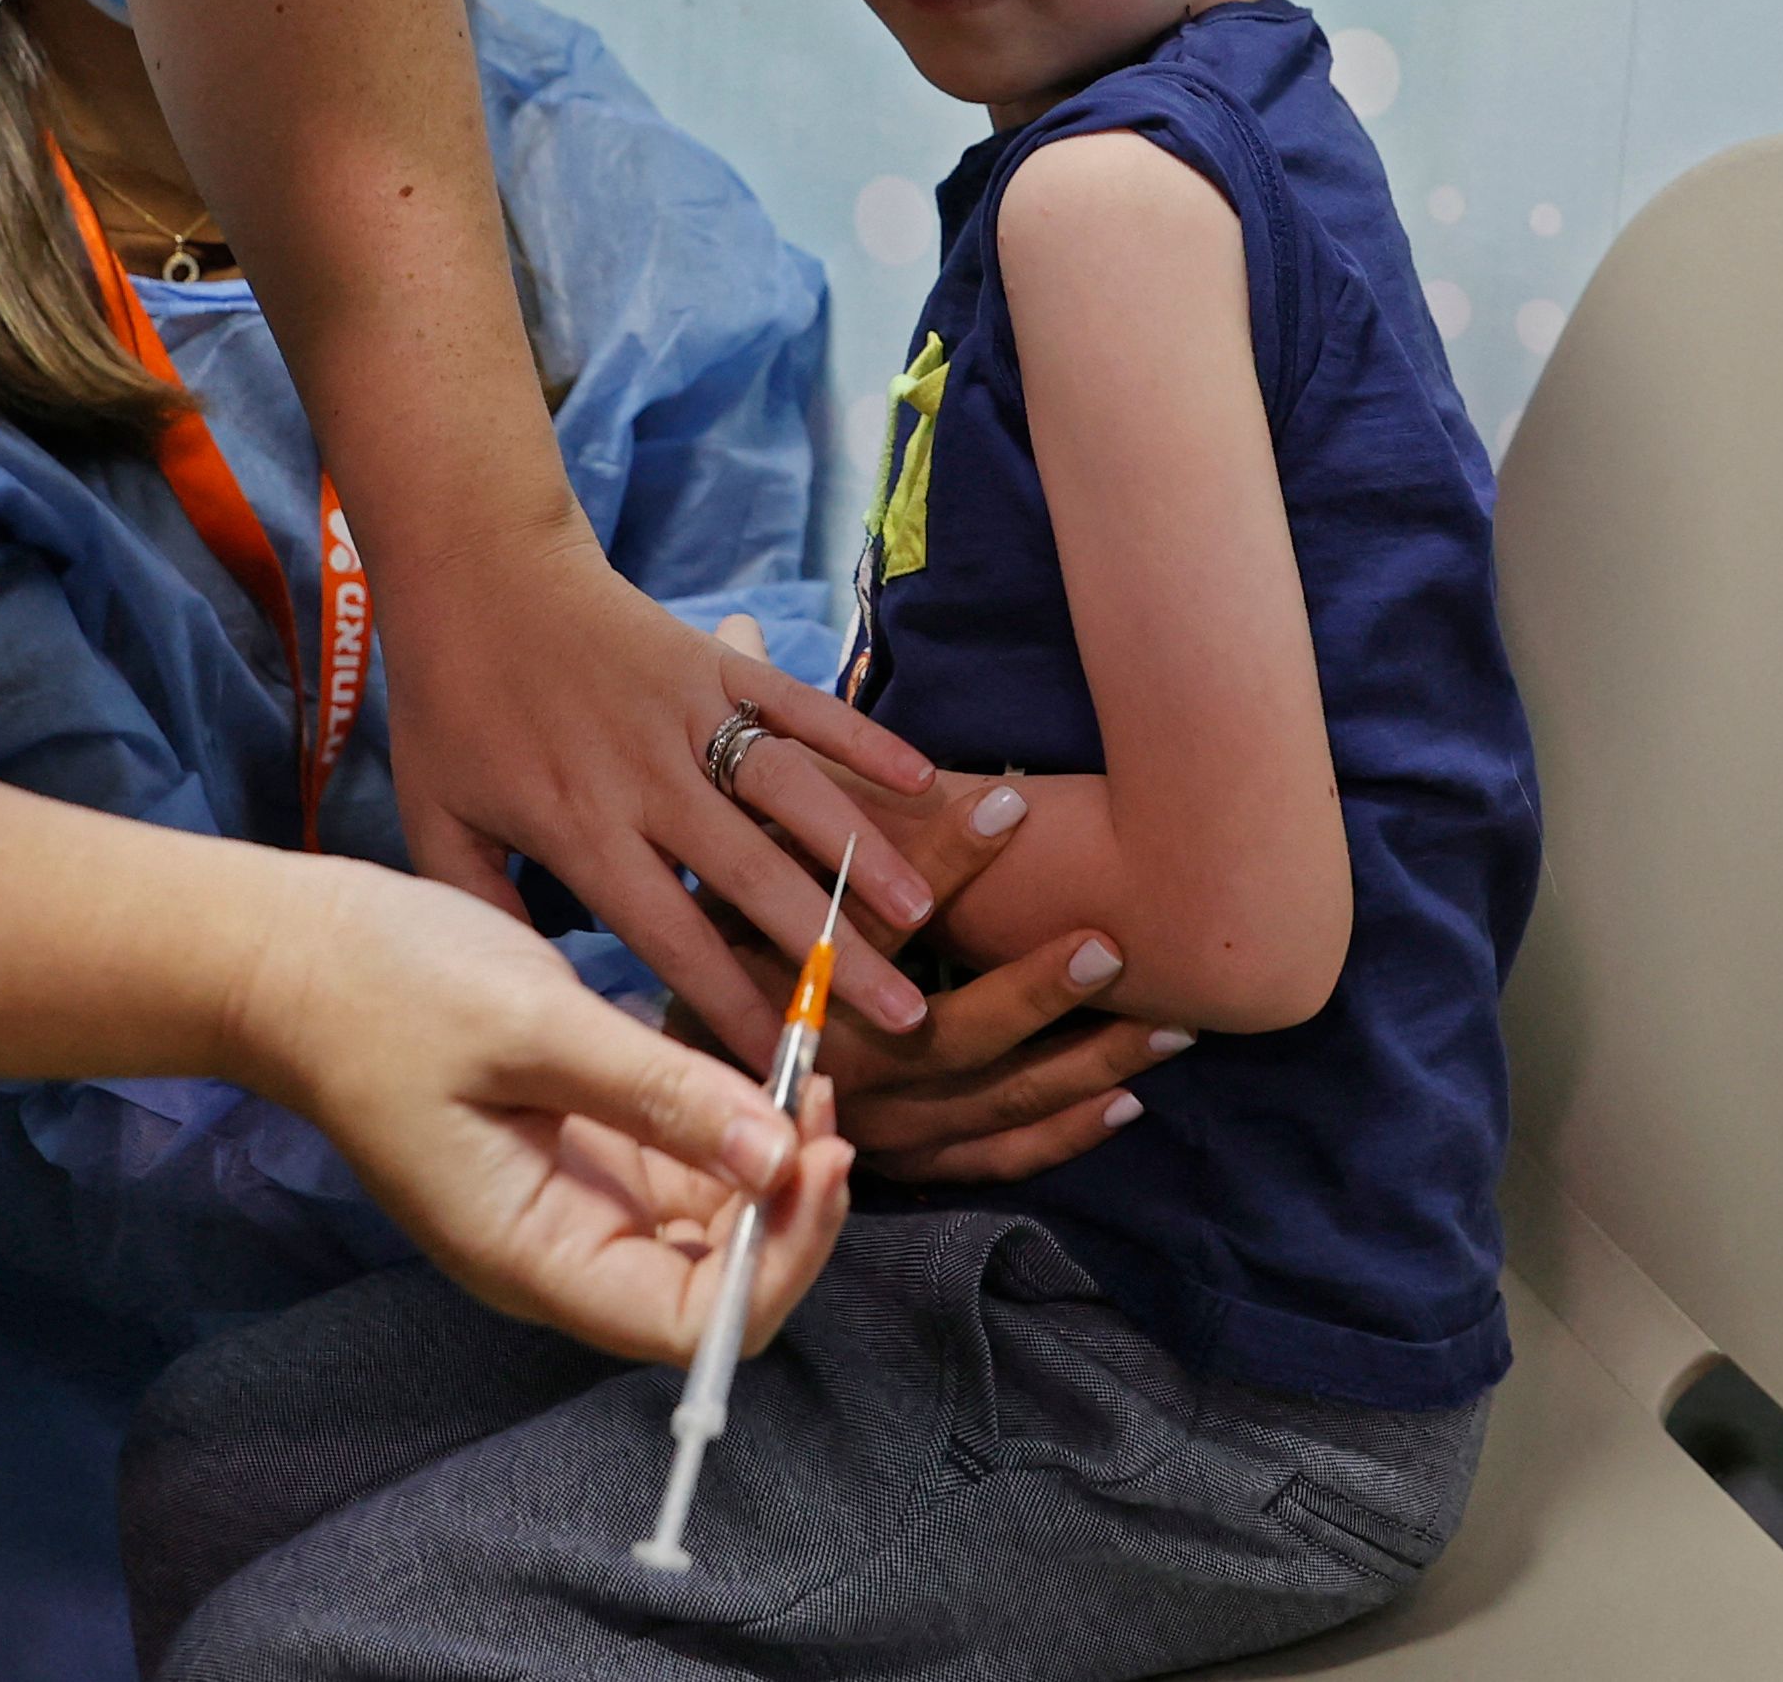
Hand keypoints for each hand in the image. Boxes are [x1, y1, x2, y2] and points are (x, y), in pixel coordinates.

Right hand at [227, 858, 852, 1364]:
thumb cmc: (385, 991)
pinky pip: (678, 1169)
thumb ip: (661, 1096)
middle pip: (712, 1286)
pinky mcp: (575, 1152)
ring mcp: (568, 1204)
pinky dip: (729, 1127)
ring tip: (804, 1071)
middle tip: (826, 1105)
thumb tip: (781, 1155)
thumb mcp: (532, 1028)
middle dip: (784, 1208)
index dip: (776, 1261)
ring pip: (706, 1225)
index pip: (692, 1326)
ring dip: (767, 1163)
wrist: (288, 955)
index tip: (818, 1158)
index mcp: (533, 1256)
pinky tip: (756, 1068)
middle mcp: (558, 1252)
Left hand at [384, 531, 939, 1061]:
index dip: (730, 1005)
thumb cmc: (451, 703)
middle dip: (828, 953)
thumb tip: (529, 993)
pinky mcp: (716, 660)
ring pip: (791, 793)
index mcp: (581, 828)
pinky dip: (861, 739)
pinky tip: (920, 778)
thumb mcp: (436, 820)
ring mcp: (689, 713)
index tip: (783, 1067)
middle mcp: (647, 778)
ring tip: (921, 911)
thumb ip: (481, 906)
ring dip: (861, 851)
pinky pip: (800, 703)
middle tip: (897, 1016)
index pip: (670, 936)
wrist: (473, 569)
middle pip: (753, 878)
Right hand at [688, 615, 1191, 1183]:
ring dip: (1081, 1064)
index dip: (943, 855)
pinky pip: (991, 1162)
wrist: (614, 1077)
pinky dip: (1058, 1137)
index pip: (868, 911)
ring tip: (1168, 1025)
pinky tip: (1127, 1104)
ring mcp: (870, 1127)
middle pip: (946, 1034)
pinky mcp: (898, 1165)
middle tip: (1110, 942)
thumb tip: (750, 618)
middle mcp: (827, 1065)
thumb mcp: (682, 858)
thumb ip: (739, 754)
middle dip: (1032, 991)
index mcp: (777, 982)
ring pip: (988, 1104)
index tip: (1015, 800)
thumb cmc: (682, 944)